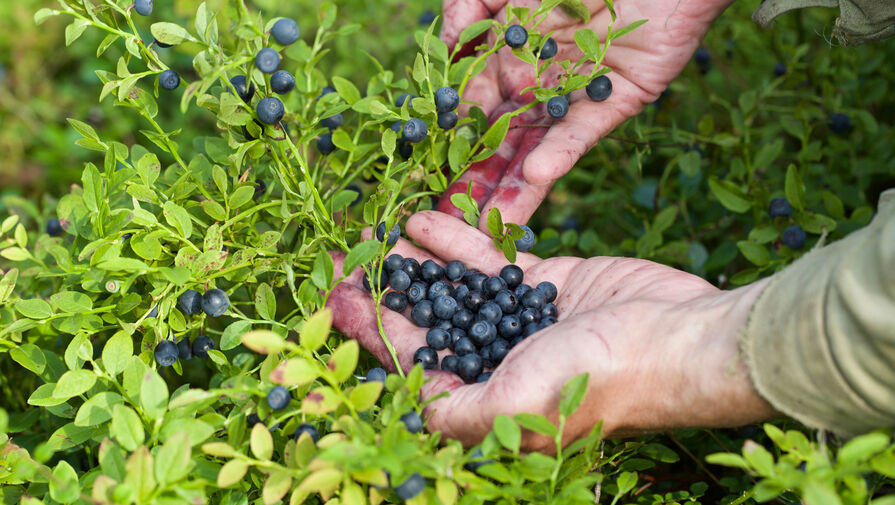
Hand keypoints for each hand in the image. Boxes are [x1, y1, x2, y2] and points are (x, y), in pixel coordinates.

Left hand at [327, 212, 776, 449]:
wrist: (676, 336)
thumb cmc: (599, 379)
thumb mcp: (516, 406)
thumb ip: (456, 411)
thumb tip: (408, 412)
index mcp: (486, 401)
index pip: (413, 366)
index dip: (370, 335)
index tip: (335, 301)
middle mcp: (498, 361)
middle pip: (427, 324)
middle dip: (386, 295)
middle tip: (347, 261)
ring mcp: (519, 320)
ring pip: (453, 288)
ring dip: (416, 263)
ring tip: (378, 235)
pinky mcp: (545, 283)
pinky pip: (491, 261)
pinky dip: (458, 240)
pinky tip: (423, 220)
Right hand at [437, 0, 732, 229]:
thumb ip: (467, 5)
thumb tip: (443, 49)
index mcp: (510, 56)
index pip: (475, 106)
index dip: (454, 137)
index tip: (433, 170)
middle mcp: (540, 81)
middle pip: (501, 138)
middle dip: (476, 178)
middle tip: (449, 219)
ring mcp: (576, 95)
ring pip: (538, 147)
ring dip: (513, 185)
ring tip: (490, 223)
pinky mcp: (616, 100)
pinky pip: (582, 132)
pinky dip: (560, 153)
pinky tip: (535, 176)